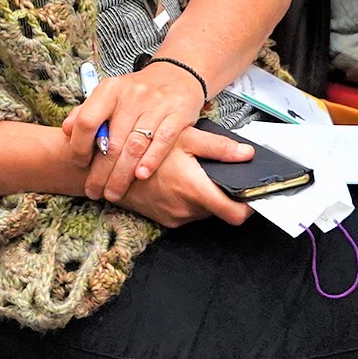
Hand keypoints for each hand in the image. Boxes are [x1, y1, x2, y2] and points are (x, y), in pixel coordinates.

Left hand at [66, 58, 216, 200]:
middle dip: (101, 172)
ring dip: (122, 174)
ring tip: (113, 193)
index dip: (79, 145)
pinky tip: (140, 176)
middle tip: (94, 192)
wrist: (177, 76)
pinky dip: (151, 160)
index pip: (87, 120)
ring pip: (135, 145)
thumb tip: (65, 130)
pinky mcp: (178, 114)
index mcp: (110, 90)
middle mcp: (132, 96)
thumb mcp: (109, 95)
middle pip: (113, 141)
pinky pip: (163, 141)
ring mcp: (156, 105)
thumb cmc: (136, 93)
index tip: (80, 163)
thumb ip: (86, 112)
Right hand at [114, 128, 253, 227]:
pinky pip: (186, 213)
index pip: (235, 214)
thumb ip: (218, 147)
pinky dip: (186, 200)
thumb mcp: (183, 138)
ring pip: (202, 211)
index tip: (250, 195)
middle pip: (219, 209)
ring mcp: (174, 217)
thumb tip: (248, 153)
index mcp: (195, 190)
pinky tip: (176, 182)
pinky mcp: (164, 220)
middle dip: (220, 193)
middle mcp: (186, 209)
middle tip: (212, 172)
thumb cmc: (143, 148)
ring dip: (202, 196)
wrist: (107, 168)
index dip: (248, 206)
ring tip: (190, 174)